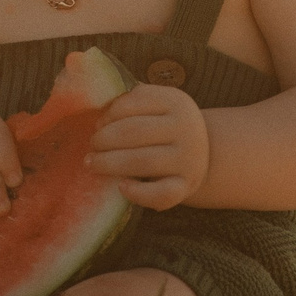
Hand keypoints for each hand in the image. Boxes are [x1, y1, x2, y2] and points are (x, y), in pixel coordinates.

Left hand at [87, 85, 208, 210]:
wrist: (203, 154)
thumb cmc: (166, 127)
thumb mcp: (157, 106)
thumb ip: (131, 102)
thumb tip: (97, 110)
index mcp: (176, 101)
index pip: (134, 103)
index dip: (109, 114)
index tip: (98, 125)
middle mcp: (186, 128)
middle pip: (134, 132)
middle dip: (104, 139)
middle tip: (92, 146)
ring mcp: (188, 159)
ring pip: (142, 162)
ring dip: (109, 164)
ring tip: (92, 164)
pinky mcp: (186, 185)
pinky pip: (160, 194)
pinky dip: (137, 193)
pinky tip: (121, 186)